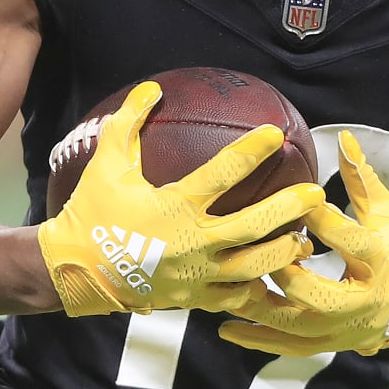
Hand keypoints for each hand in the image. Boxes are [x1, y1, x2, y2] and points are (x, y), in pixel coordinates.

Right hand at [35, 81, 322, 316]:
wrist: (72, 271)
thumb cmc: (92, 213)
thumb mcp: (107, 164)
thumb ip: (128, 123)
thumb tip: (151, 88)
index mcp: (174, 206)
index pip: (222, 173)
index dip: (251, 150)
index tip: (275, 134)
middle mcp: (191, 242)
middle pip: (253, 226)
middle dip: (288, 208)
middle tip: (316, 194)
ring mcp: (194, 276)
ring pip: (253, 268)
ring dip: (282, 253)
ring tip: (305, 240)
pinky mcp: (193, 300)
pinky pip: (235, 298)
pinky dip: (259, 288)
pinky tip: (277, 277)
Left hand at [218, 130, 388, 355]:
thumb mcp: (387, 211)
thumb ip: (360, 178)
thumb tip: (344, 137)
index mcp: (382, 262)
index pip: (353, 242)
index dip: (326, 223)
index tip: (300, 201)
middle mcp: (365, 302)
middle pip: (322, 297)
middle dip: (288, 276)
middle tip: (260, 253)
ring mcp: (347, 329)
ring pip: (300, 327)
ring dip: (263, 310)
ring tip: (229, 290)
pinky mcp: (333, 344)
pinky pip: (292, 347)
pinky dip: (259, 340)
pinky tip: (226, 329)